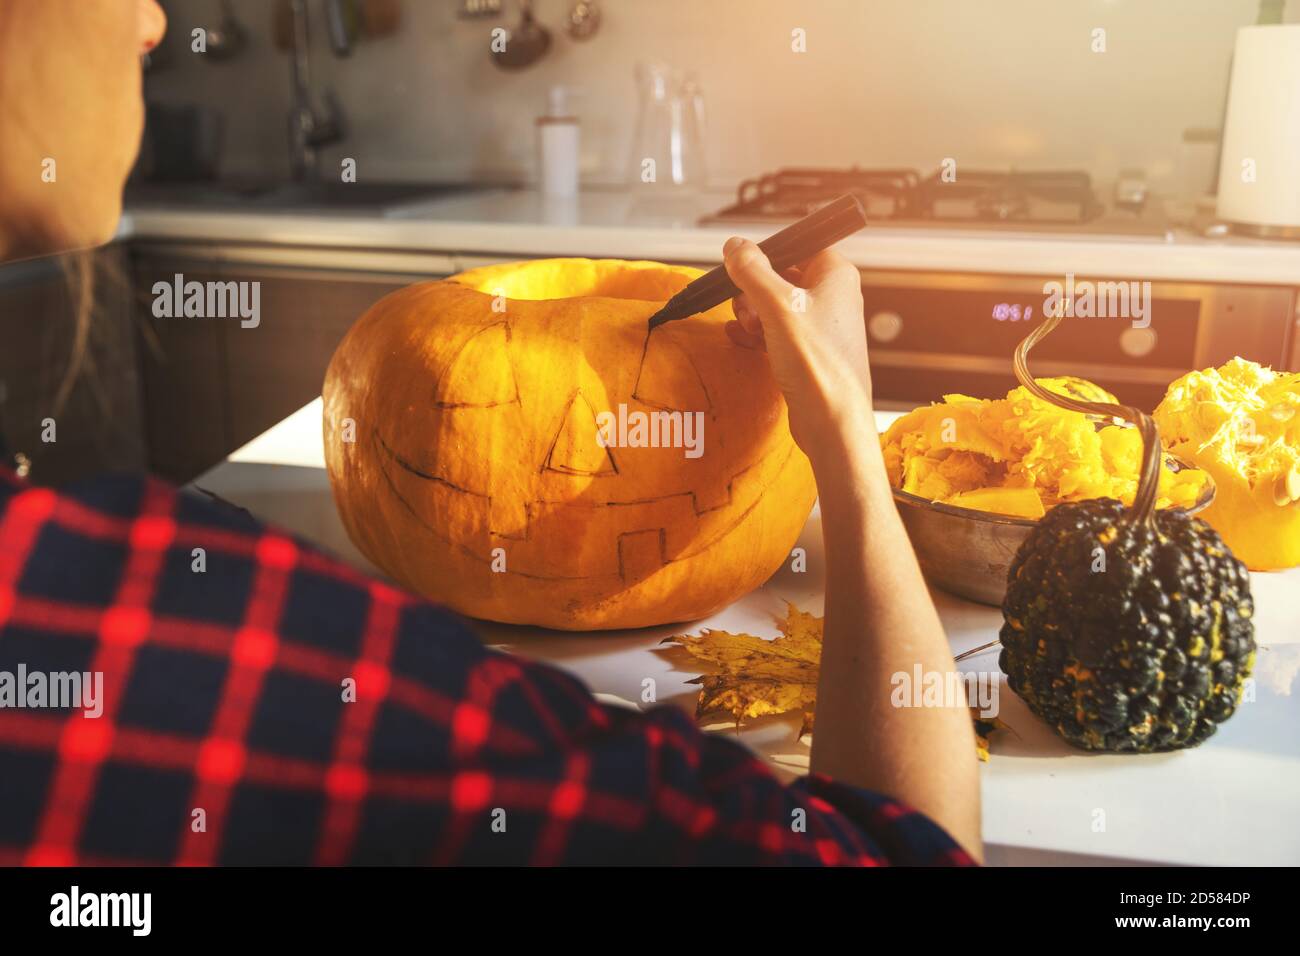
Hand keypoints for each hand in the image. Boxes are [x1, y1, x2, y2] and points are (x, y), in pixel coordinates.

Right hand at [722, 238, 872, 466]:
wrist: (832, 423)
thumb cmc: (817, 365)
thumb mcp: (778, 307)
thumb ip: (753, 271)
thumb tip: (735, 245)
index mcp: (836, 276)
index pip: (799, 245)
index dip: (769, 255)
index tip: (744, 268)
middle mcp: (834, 297)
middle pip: (783, 276)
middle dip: (755, 291)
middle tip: (747, 308)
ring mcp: (822, 327)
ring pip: (777, 306)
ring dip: (753, 314)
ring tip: (746, 329)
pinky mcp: (810, 353)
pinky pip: (778, 332)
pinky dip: (757, 334)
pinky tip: (739, 339)